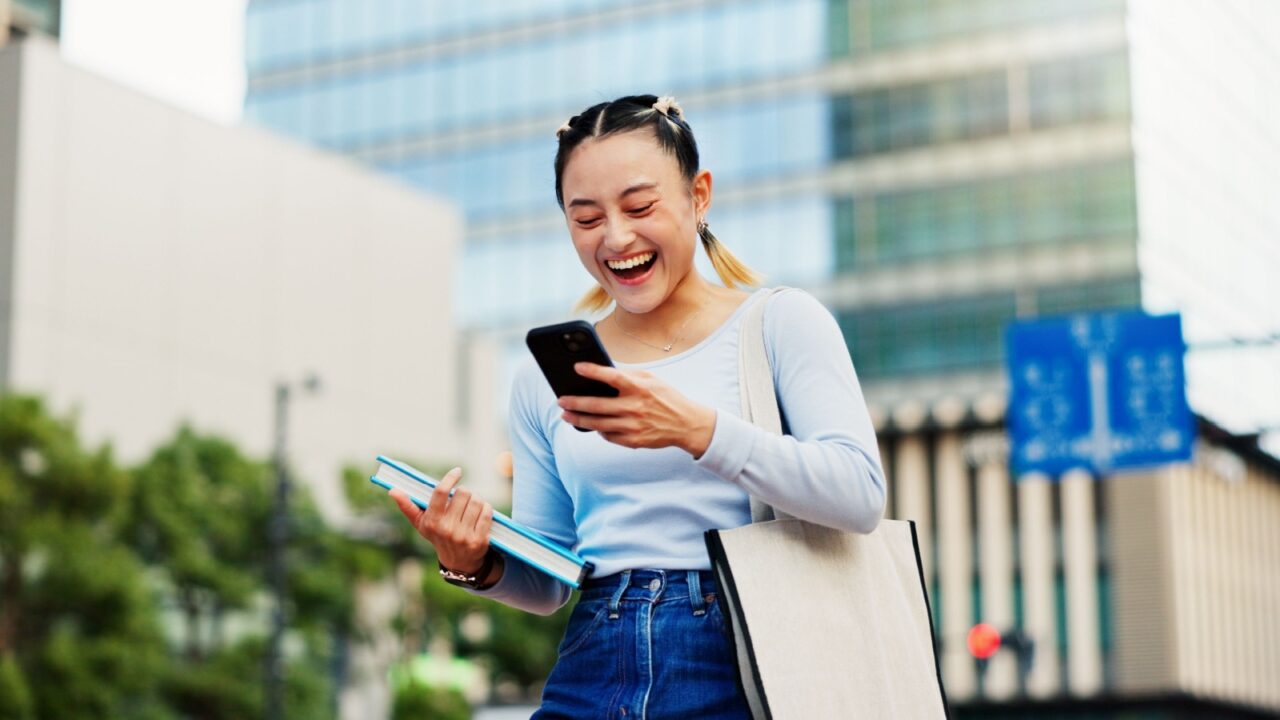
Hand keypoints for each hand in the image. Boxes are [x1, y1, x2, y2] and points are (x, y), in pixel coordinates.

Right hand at [390, 467, 492, 573]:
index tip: (457, 471)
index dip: (450, 478)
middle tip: (462, 499)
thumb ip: (407, 506)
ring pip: (477, 500)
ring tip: (470, 508)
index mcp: (432, 522)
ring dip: (476, 500)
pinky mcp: (479, 540)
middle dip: (464, 492)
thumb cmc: (437, 536)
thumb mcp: (421, 523)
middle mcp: (447, 529)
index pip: (441, 492)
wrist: (458, 562)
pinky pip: (487, 512)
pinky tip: (480, 514)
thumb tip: (392, 491)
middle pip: (463, 492)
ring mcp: (464, 536)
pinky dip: (486, 509)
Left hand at [557, 362, 717, 457]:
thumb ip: (628, 375)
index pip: (612, 377)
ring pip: (597, 424)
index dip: (593, 371)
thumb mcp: (651, 380)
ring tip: (566, 415)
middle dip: (575, 402)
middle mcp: (634, 407)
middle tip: (561, 400)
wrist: (686, 424)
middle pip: (597, 405)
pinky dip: (598, 430)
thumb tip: (603, 373)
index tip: (577, 368)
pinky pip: (608, 436)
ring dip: (578, 420)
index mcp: (639, 388)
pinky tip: (591, 425)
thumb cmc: (666, 398)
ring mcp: (633, 426)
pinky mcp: (633, 441)